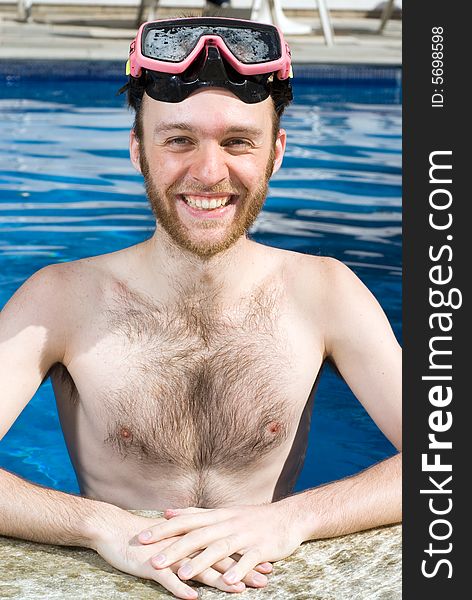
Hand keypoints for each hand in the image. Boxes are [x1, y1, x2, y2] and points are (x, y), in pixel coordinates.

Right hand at [90, 510, 270, 598]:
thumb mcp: (173, 539)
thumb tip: (211, 552)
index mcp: (192, 538)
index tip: (267, 564)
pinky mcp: (152, 565)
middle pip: (219, 558)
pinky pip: (168, 579)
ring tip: (239, 589)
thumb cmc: (144, 537)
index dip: (245, 556)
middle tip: (265, 578)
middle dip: (242, 569)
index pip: (224, 548)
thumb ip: (192, 544)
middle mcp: (186, 545)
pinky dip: (181, 588)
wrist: (114, 529)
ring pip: (199, 569)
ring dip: (219, 580)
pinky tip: (193, 598)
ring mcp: (170, 555)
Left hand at [137, 501, 304, 585]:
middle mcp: (228, 524)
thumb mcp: (222, 512)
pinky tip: (228, 581)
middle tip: (155, 560)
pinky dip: (238, 569)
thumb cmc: (251, 518)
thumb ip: (196, 514)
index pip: (186, 521)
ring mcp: (244, 536)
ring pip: (219, 548)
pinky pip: (248, 560)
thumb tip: (168, 511)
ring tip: (183, 574)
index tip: (143, 537)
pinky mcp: (261, 549)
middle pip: (198, 535)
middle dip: (175, 548)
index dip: (164, 529)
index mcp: (217, 516)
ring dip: (201, 562)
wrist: (287, 517)